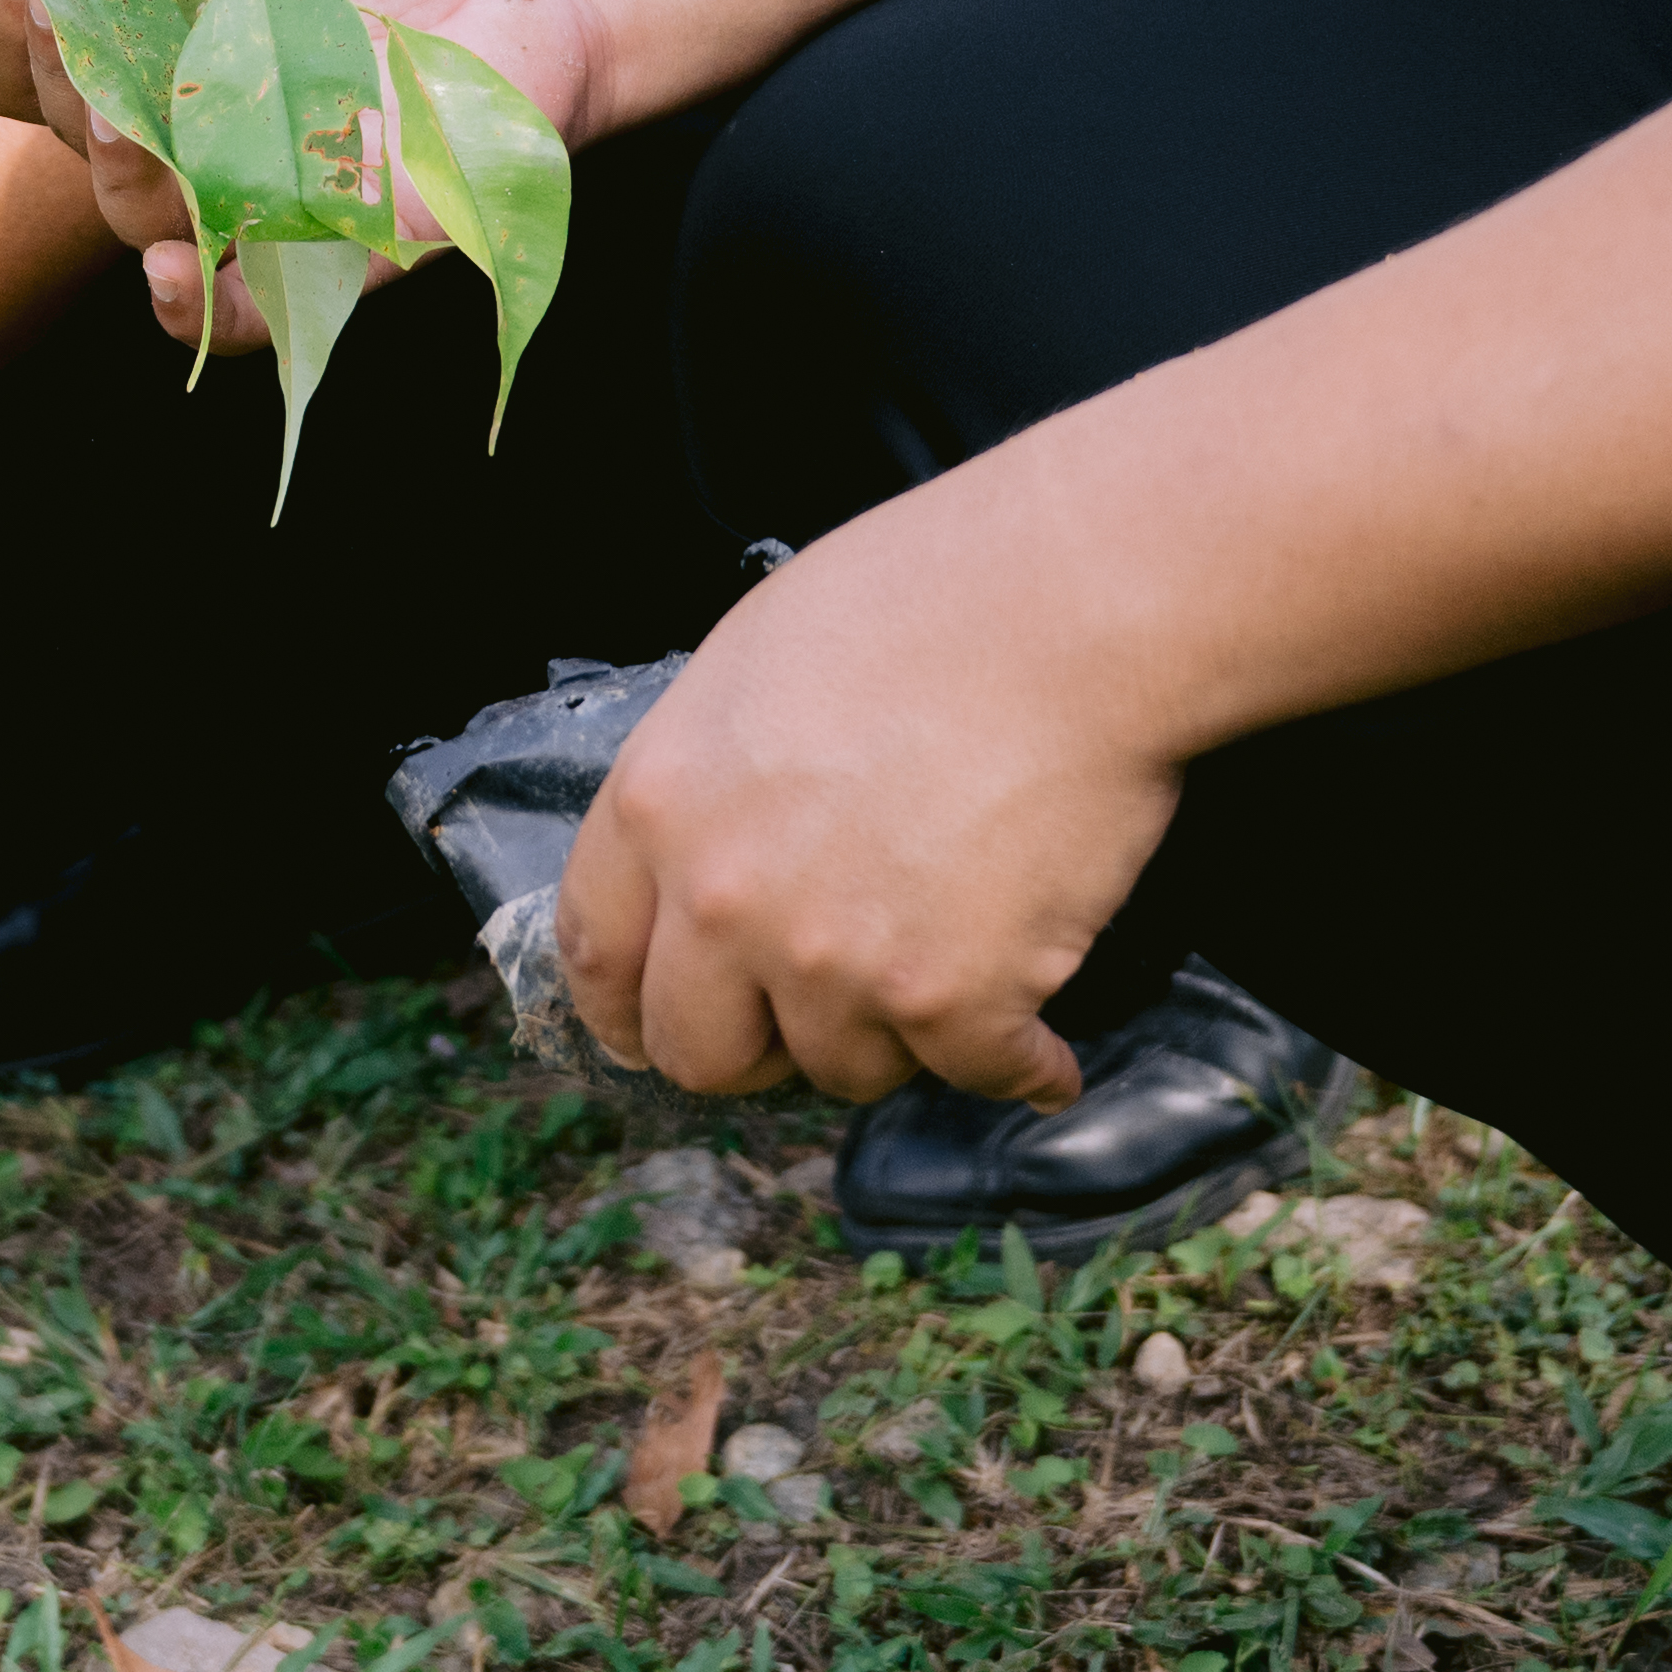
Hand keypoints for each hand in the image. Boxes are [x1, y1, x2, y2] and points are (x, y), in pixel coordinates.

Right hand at [0, 0, 622, 351]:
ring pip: (139, 216)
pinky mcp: (327, 252)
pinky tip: (175, 268)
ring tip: (126, 118)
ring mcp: (244, 198)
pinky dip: (197, 304)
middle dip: (59, 84)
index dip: (6, 39)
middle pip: (72, 138)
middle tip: (66, 23)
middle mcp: (172, 131)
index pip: (22, 69)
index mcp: (136, 44)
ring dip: (118, 171)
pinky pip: (241, 313)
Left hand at [552, 496, 1168, 1111]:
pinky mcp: (951, 999)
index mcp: (660, 807)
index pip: (596, 956)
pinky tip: (1041, 1048)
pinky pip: (975, 1076)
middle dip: (758, 1048)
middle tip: (817, 1017)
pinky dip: (1021, 1064)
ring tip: (947, 966)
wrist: (1074, 603)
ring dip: (894, 1037)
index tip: (658, 1027)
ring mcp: (836, 960)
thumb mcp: (756, 661)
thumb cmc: (930, 596)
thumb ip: (713, 781)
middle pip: (702, 1053)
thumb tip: (718, 854)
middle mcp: (727, 900)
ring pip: (842, 1069)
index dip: (631, 1008)